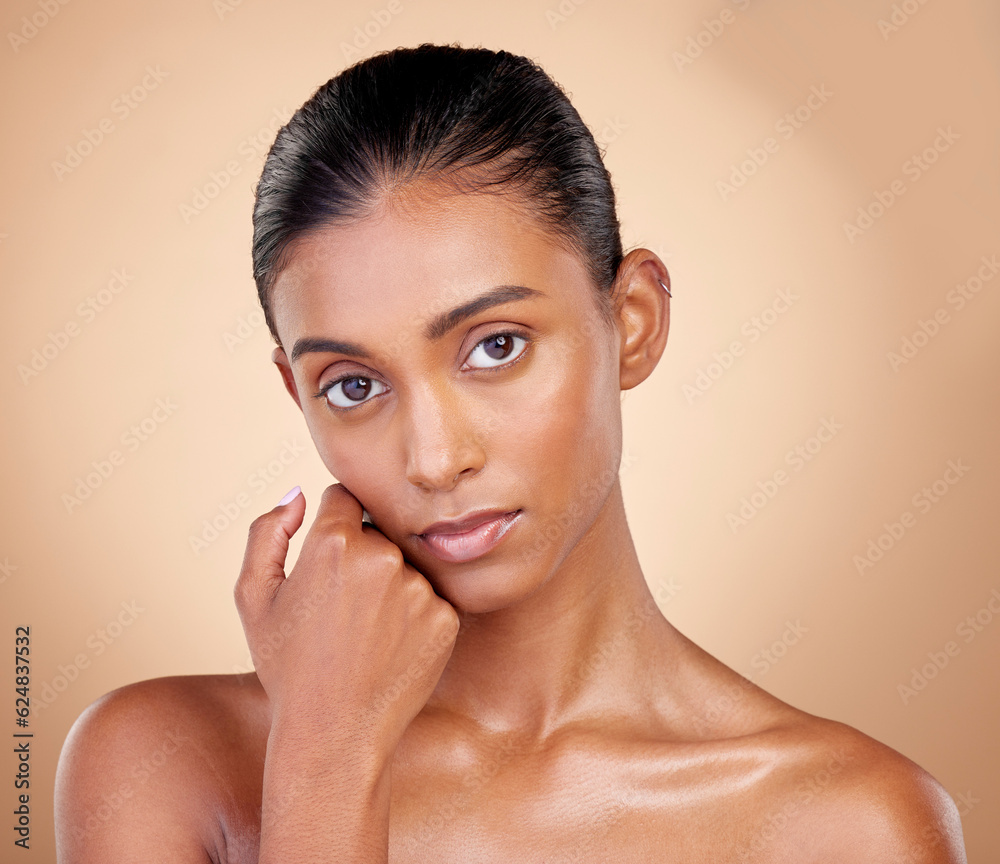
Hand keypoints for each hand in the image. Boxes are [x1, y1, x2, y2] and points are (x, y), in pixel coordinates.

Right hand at [234, 483, 460, 754]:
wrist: (333, 735)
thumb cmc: (287, 668)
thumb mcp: (253, 598)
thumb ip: (267, 532)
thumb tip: (297, 493)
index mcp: (332, 542)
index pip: (344, 498)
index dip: (332, 526)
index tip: (328, 558)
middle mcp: (382, 557)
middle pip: (377, 533)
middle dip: (361, 557)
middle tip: (343, 608)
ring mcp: (418, 587)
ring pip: (405, 565)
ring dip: (390, 586)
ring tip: (365, 633)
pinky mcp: (445, 616)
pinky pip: (430, 598)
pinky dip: (414, 616)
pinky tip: (389, 648)